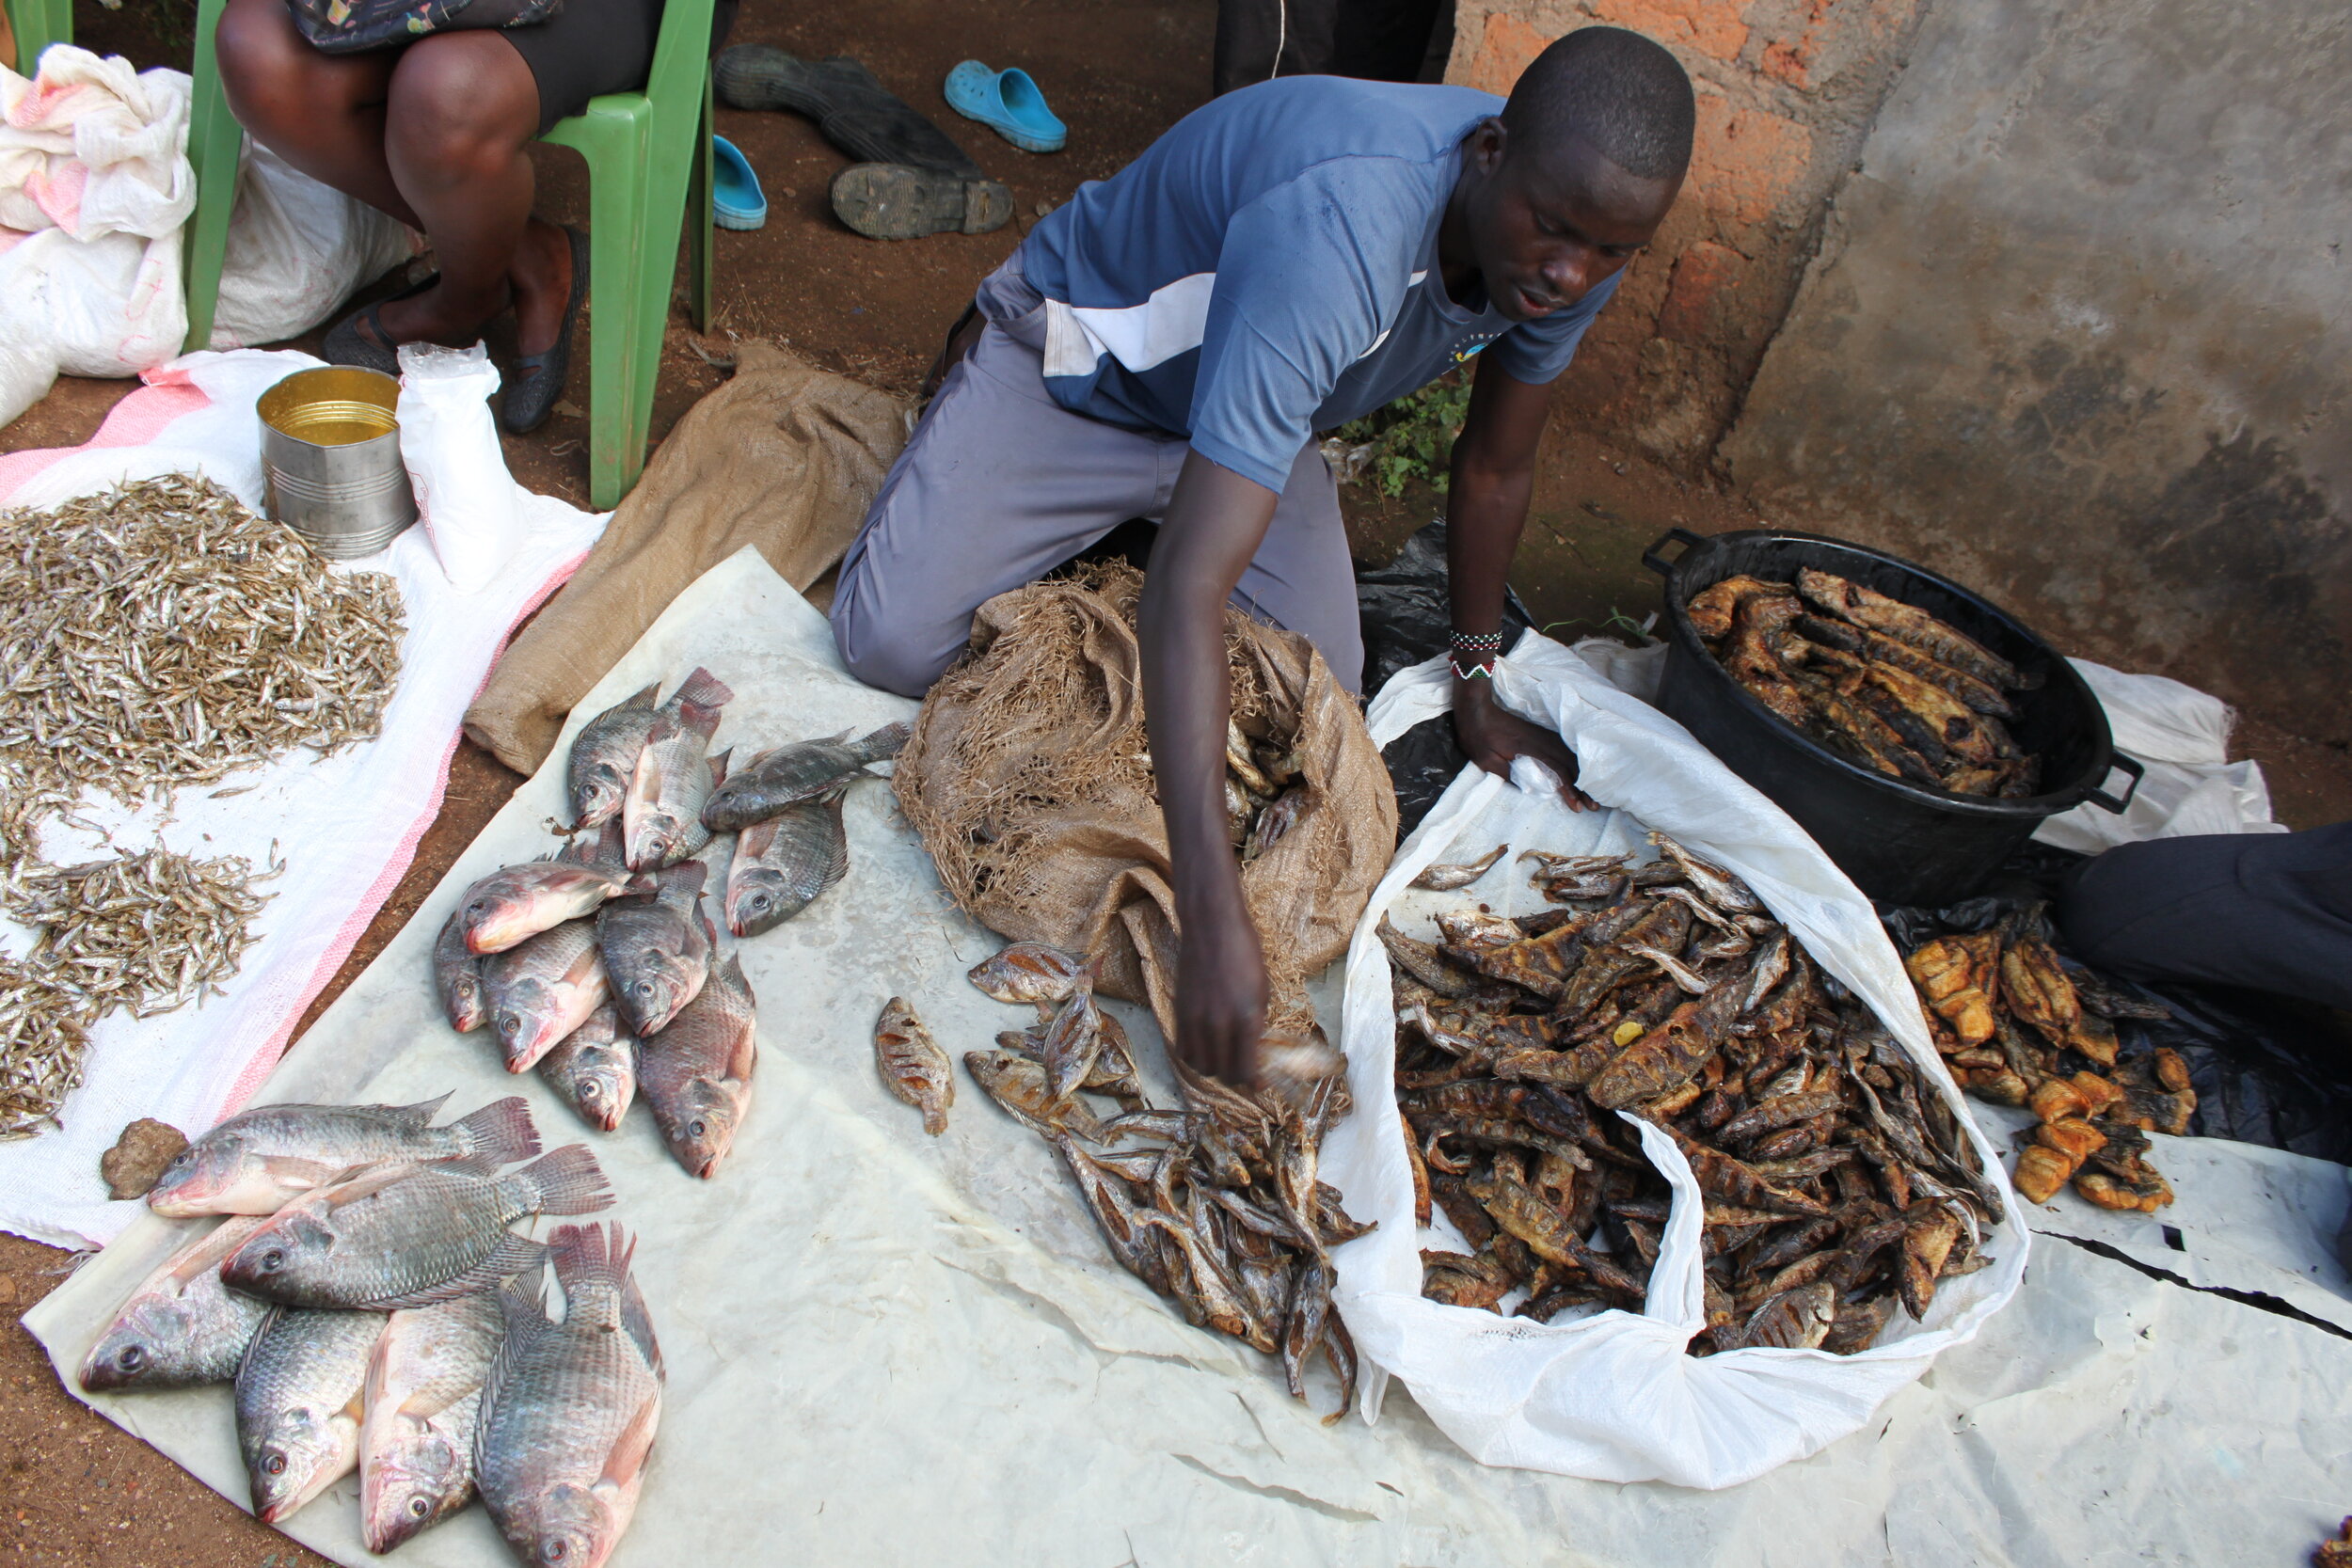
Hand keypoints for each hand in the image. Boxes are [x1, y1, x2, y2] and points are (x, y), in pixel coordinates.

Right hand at [1171, 886, 1269, 1088]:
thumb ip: (1257, 1024)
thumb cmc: (1245, 953)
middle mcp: (1219, 1023)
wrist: (1212, 927)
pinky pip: (1183, 1050)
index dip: (1254, 1082)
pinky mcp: (1179, 1012)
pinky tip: (1206, 1047)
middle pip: (1222, 1073)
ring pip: (1200, 1066)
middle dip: (1235, 1077)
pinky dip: (1195, 1056)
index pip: (1245, 1070)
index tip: (1259, 1081)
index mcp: (1246, 1018)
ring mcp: (1196, 1019)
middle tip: (1243, 1070)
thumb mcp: (1262, 990)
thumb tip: (1254, 1051)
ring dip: (1213, 1068)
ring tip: (1223, 1059)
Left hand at [1452, 677, 1596, 809]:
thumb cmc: (1478, 736)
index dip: (1569, 789)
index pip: (1557, 770)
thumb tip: (1529, 789)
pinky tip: (1582, 773)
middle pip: (1570, 764)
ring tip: (1591, 795)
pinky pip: (1565, 749)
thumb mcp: (1486, 760)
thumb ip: (1508, 774)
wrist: (1477, 710)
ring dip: (1583, 776)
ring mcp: (1544, 735)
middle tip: (1593, 806)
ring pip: (1570, 756)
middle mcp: (1542, 740)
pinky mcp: (1542, 734)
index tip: (1576, 806)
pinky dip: (1576, 763)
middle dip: (1583, 787)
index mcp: (1530, 747)